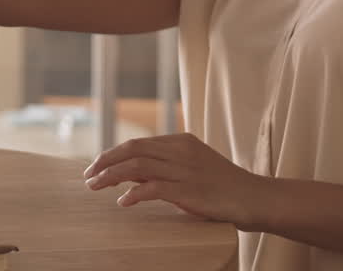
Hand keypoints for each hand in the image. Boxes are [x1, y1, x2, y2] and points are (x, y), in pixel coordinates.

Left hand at [83, 133, 263, 228]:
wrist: (254, 197)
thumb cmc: (223, 186)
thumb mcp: (193, 167)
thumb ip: (166, 167)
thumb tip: (130, 175)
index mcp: (181, 141)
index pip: (139, 143)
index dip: (114, 153)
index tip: (97, 166)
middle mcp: (181, 151)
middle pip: (133, 150)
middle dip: (105, 161)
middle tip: (87, 175)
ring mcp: (184, 170)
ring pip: (137, 166)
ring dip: (111, 176)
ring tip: (95, 186)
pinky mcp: (189, 190)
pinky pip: (153, 188)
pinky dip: (134, 193)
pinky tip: (123, 201)